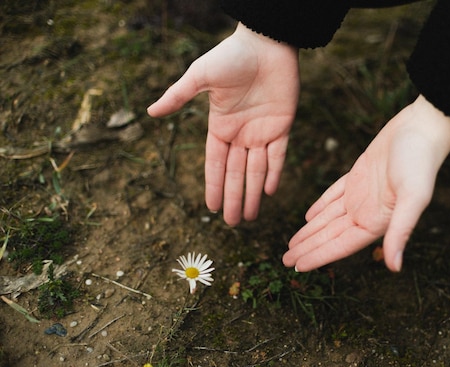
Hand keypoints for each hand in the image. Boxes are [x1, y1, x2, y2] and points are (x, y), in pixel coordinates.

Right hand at [148, 23, 298, 224]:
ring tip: (250, 217)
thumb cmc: (231, 56)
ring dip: (252, 193)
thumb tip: (150, 112)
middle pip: (235, 173)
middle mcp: (240, 133)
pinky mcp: (282, 126)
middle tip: (232, 224)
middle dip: (233, 198)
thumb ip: (178, 96)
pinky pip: (278, 156)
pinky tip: (269, 192)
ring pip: (256, 170)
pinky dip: (274, 173)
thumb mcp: (200, 77)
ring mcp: (262, 131)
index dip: (212, 185)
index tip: (209, 208)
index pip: (214, 163)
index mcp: (219, 126)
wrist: (266, 43)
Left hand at [283, 95, 449, 271]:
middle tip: (285, 260)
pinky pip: (333, 196)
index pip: (341, 245)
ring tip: (292, 244)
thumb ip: (401, 232)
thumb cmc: (420, 163)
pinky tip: (309, 216)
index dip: (318, 256)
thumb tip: (395, 268)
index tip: (297, 266)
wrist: (423, 128)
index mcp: (378, 221)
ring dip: (311, 231)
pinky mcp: (358, 176)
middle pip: (331, 235)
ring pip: (329, 218)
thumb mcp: (413, 198)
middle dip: (308, 248)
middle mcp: (368, 212)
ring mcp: (362, 195)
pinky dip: (321, 206)